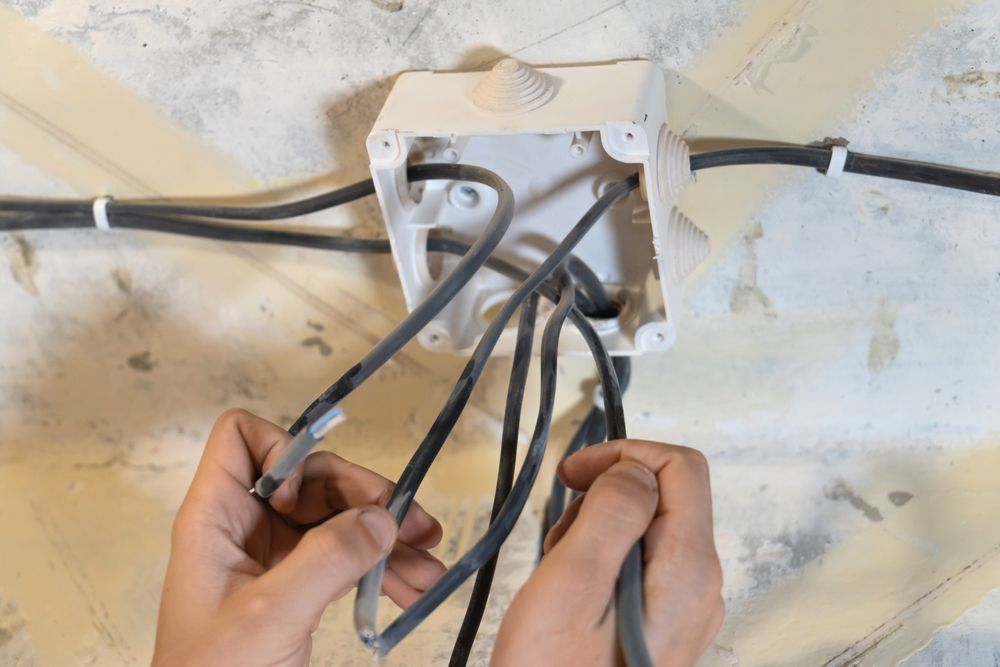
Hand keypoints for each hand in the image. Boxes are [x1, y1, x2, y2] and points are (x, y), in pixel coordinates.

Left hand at [153, 409, 445, 665]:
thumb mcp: (269, 616)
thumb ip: (327, 560)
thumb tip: (383, 519)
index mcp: (216, 518)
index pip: (242, 438)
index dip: (285, 451)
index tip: (309, 497)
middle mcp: (246, 527)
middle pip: (312, 477)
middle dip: (365, 497)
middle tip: (412, 526)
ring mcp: (274, 556)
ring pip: (338, 517)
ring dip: (386, 535)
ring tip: (429, 565)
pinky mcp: (298, 585)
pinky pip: (345, 556)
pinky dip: (380, 566)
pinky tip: (414, 587)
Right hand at [492, 440, 723, 665]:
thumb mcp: (574, 584)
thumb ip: (612, 514)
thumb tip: (633, 469)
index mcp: (687, 569)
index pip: (682, 468)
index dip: (626, 453)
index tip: (573, 473)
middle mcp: (701, 584)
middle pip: (667, 495)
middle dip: (606, 495)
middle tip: (559, 537)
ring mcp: (686, 606)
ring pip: (649, 527)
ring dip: (599, 529)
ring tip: (561, 573)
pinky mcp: (666, 622)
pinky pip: (642, 563)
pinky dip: (604, 559)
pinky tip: (573, 592)